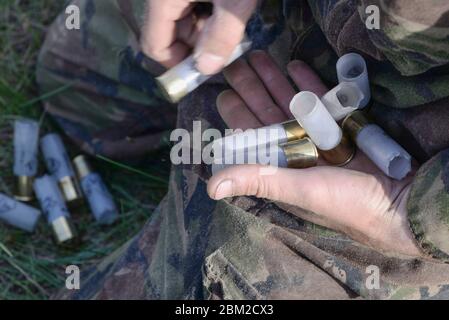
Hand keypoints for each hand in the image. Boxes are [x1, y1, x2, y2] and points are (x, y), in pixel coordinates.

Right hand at [142, 0, 257, 73]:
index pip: (155, 45)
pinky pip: (192, 6)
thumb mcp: (234, 1)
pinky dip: (210, 14)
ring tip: (234, 23)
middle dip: (199, 46)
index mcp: (162, 0)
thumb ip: (221, 36)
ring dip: (208, 31)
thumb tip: (206, 69)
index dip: (177, 64)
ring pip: (184, 21)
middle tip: (230, 46)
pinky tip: (229, 9)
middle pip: (170, 34)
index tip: (205, 70)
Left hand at [207, 51, 422, 257]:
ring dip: (278, 81)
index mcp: (284, 167)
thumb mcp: (300, 191)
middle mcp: (299, 150)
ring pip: (294, 104)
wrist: (404, 201)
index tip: (224, 93)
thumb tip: (211, 188)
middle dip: (254, 89)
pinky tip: (296, 66)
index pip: (254, 136)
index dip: (239, 114)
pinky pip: (324, 100)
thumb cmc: (349, 203)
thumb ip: (259, 181)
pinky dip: (310, 83)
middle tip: (238, 64)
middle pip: (271, 114)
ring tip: (263, 57)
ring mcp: (322, 136)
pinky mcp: (346, 126)